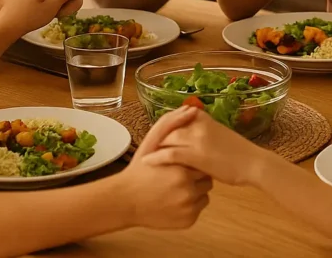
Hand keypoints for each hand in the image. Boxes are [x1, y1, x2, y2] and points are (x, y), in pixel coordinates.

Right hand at [119, 107, 212, 229]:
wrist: (125, 201)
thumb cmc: (139, 169)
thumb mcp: (152, 142)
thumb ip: (171, 123)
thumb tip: (191, 109)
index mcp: (183, 170)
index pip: (203, 162)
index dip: (193, 161)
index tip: (181, 163)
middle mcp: (189, 190)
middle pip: (206, 179)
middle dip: (195, 176)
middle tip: (177, 176)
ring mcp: (189, 208)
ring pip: (204, 195)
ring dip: (195, 191)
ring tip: (175, 188)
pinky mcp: (188, 221)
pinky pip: (198, 209)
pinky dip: (190, 205)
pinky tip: (174, 201)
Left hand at [143, 108, 264, 185]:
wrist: (253, 163)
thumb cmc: (238, 154)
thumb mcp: (219, 135)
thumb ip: (202, 133)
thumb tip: (187, 138)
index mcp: (203, 117)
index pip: (175, 117)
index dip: (161, 127)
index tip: (152, 136)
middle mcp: (198, 124)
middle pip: (168, 127)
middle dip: (154, 138)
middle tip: (143, 148)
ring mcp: (197, 139)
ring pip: (167, 139)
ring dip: (152, 147)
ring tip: (140, 156)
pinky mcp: (196, 154)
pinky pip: (170, 153)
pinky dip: (156, 157)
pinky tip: (147, 163)